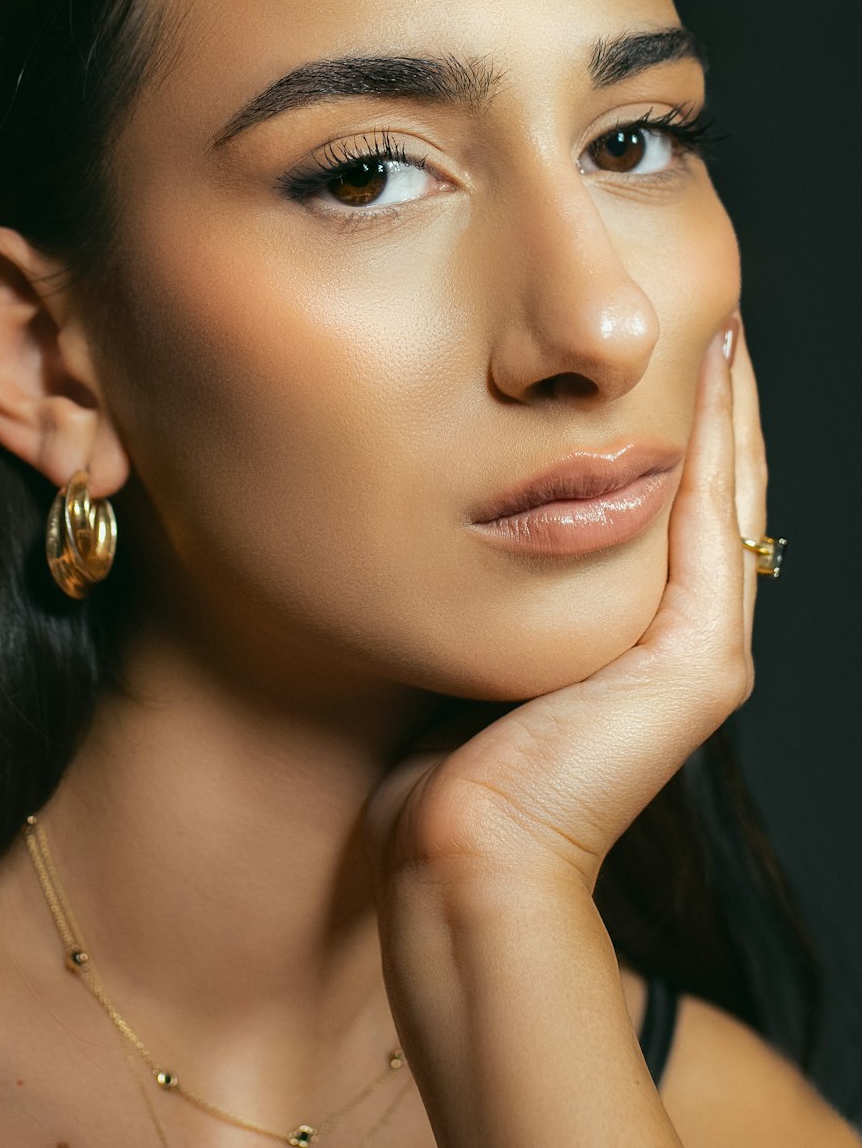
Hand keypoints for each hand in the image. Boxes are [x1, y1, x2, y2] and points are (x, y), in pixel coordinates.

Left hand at [367, 317, 765, 892]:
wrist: (463, 855)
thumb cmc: (447, 764)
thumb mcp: (479, 647)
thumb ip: (497, 589)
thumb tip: (459, 524)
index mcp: (633, 638)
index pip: (667, 511)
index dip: (668, 430)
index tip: (651, 351)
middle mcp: (679, 639)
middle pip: (708, 495)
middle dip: (705, 406)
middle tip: (701, 317)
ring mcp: (700, 651)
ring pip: (725, 497)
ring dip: (723, 409)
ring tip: (716, 323)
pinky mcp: (702, 663)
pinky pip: (715, 524)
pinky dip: (717, 444)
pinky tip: (711, 371)